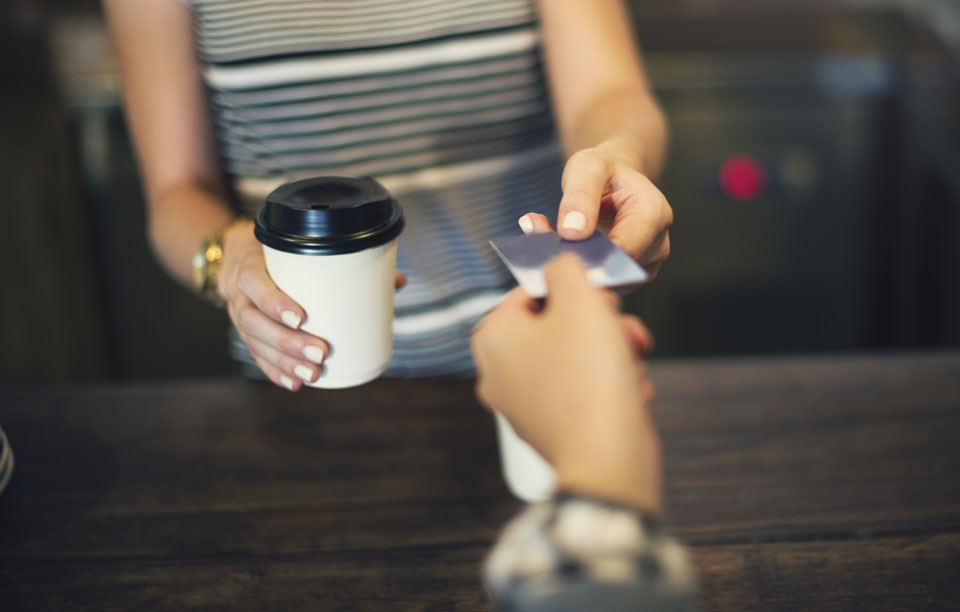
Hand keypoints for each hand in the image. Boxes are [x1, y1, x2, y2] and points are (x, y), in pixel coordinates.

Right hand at [217, 221, 405, 390]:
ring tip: (313, 374)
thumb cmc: (281, 254)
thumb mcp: (300, 248)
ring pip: (254, 342)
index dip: (273, 302)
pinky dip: (275, 371)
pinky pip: (255, 355)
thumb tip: (397, 281)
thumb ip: (347, 262)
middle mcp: (240, 293)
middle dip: (287, 342)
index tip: (301, 318)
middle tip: (320, 354)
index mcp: (251, 264)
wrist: (239, 256)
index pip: (253, 282)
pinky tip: (294, 382)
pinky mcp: (246, 333)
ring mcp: (238, 314)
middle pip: (253, 321)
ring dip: (284, 362)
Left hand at [471, 254, 660, 512]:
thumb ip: (564, 267)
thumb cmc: (588, 379)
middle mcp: (499, 372)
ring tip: (629, 364)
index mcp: (493, 337)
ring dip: (614, 354)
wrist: (607, 458)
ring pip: (579, 357)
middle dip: (601, 325)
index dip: (574, 288)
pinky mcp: (554, 428)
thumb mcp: (579, 298)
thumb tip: (559, 263)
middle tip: (621, 330)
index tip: (600, 297)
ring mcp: (525, 404)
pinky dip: (612, 387)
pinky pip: (587, 392)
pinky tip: (627, 393)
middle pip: (558, 325)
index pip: (531, 291)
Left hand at [519, 148, 671, 276]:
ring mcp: (646, 264)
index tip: (558, 252)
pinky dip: (579, 273)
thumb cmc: (604, 171)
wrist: (613, 181)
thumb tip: (573, 232)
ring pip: (609, 281)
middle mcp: (657, 243)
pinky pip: (603, 284)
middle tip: (543, 248)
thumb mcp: (588, 167)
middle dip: (580, 262)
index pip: (625, 249)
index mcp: (654, 213)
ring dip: (576, 269)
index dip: (592, 255)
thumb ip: (580, 195)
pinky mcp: (629, 276)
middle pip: (617, 269)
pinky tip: (559, 253)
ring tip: (548, 244)